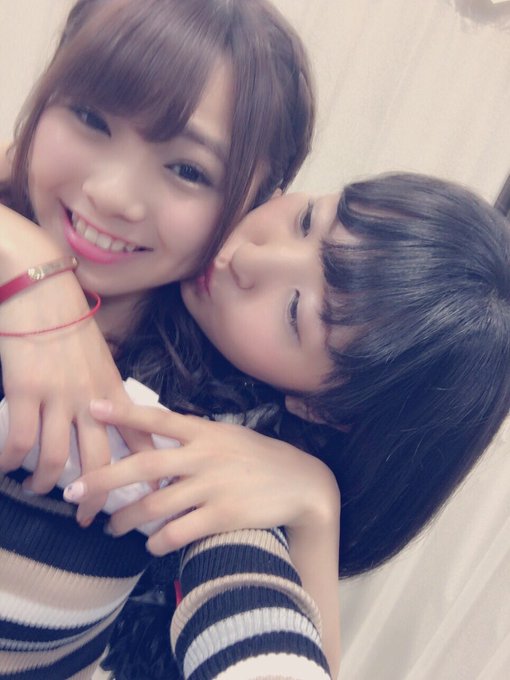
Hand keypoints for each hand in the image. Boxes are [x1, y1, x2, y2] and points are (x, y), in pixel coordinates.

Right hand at [0, 207, 140, 514]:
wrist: (41, 288)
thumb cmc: (69, 322)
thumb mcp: (100, 358)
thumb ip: (107, 391)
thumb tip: (113, 419)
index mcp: (112, 389)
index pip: (138, 436)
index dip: (147, 468)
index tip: (153, 495)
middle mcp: (91, 398)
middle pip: (99, 460)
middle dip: (95, 495)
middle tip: (86, 516)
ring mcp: (58, 396)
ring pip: (55, 459)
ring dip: (45, 482)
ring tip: (39, 488)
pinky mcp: (25, 391)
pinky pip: (18, 442)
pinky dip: (11, 463)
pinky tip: (7, 468)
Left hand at [66, 398, 339, 554]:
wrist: (301, 483)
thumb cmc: (259, 458)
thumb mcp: (227, 436)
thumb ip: (194, 436)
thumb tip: (155, 439)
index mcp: (204, 432)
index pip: (158, 419)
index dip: (124, 414)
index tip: (93, 408)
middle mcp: (205, 456)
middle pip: (145, 467)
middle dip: (104, 480)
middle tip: (74, 492)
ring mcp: (214, 486)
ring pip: (156, 505)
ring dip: (126, 521)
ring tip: (111, 528)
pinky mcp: (224, 515)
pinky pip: (179, 532)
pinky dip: (158, 541)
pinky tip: (150, 545)